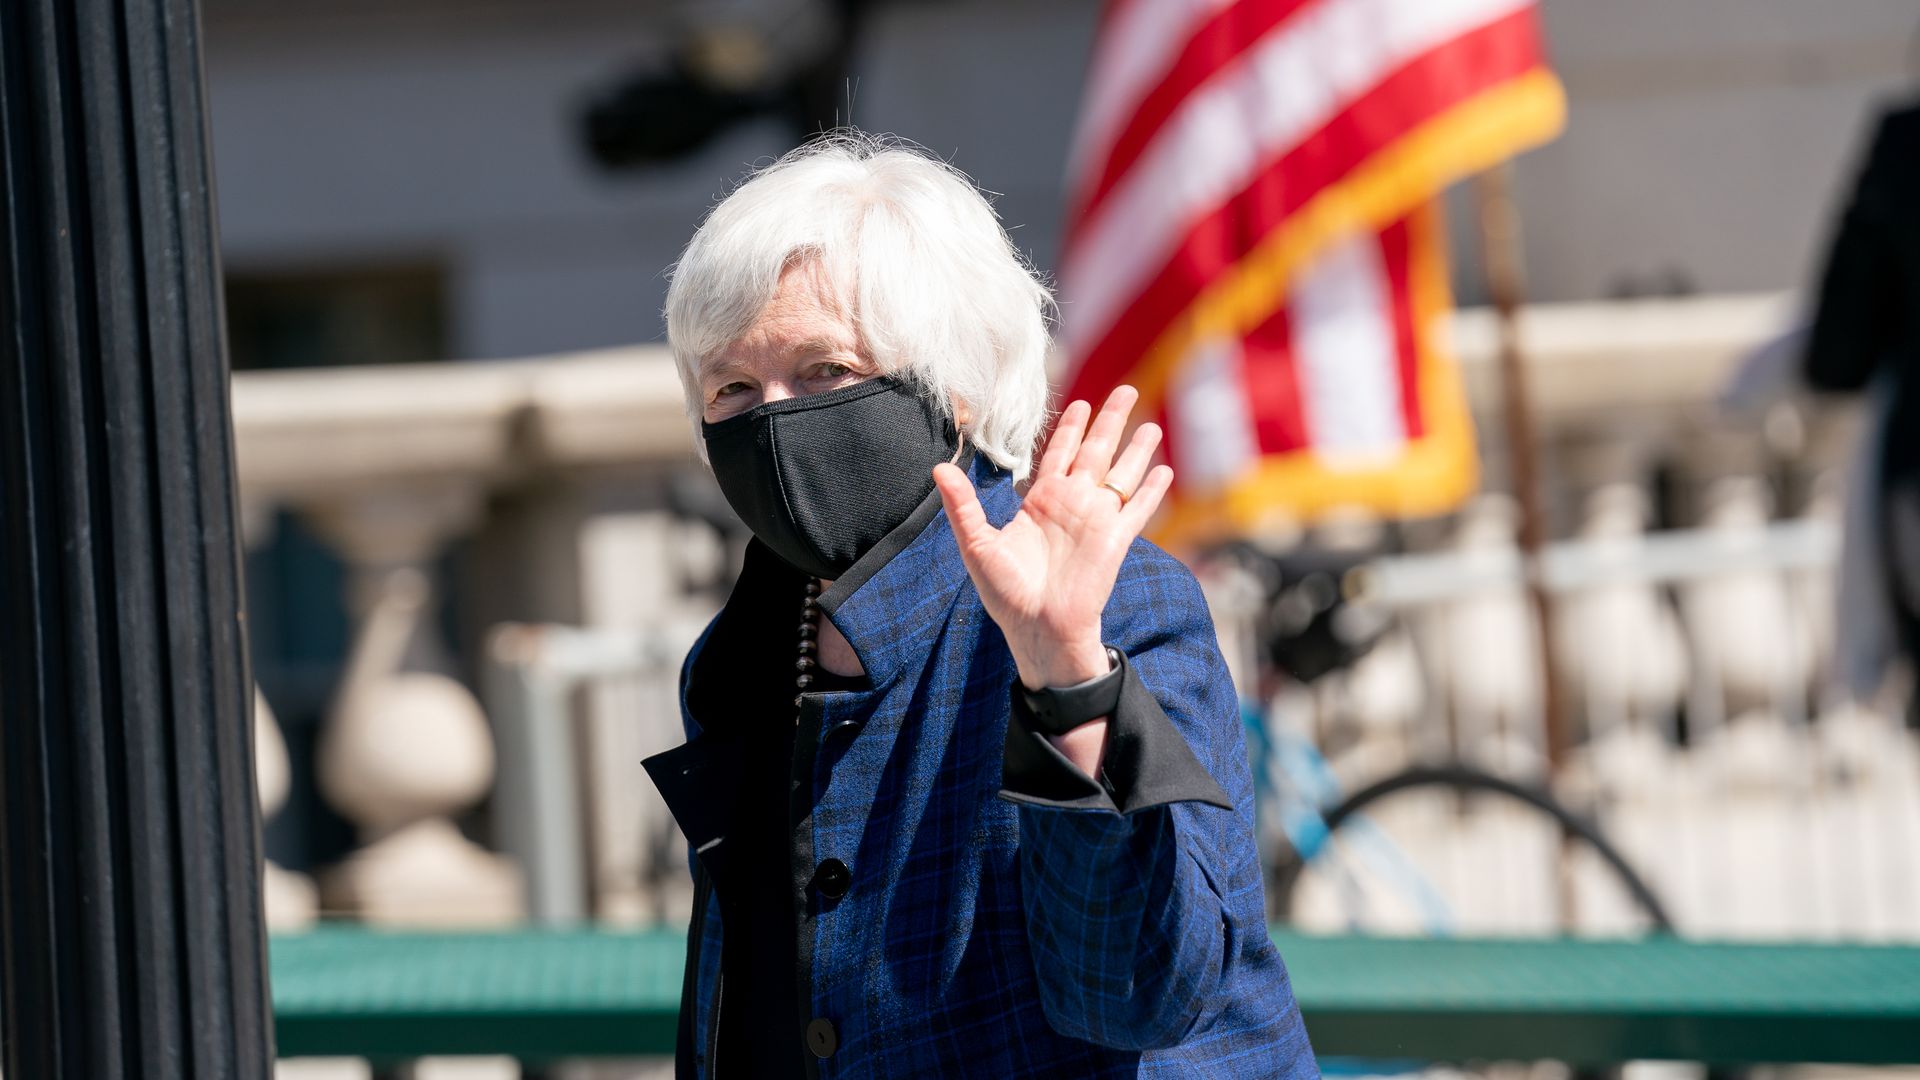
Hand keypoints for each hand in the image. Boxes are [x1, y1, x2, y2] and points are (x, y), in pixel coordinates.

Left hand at [933, 385, 1172, 690]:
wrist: (1037, 628)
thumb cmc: (1006, 592)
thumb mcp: (977, 544)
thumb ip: (963, 505)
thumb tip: (940, 468)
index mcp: (1041, 502)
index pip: (1059, 454)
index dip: (1070, 428)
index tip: (1080, 403)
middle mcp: (1072, 505)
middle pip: (1096, 451)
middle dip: (1110, 420)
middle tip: (1126, 391)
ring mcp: (1097, 520)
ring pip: (1121, 474)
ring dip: (1137, 450)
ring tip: (1152, 425)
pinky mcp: (1116, 540)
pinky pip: (1138, 509)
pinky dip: (1152, 490)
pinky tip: (1165, 472)